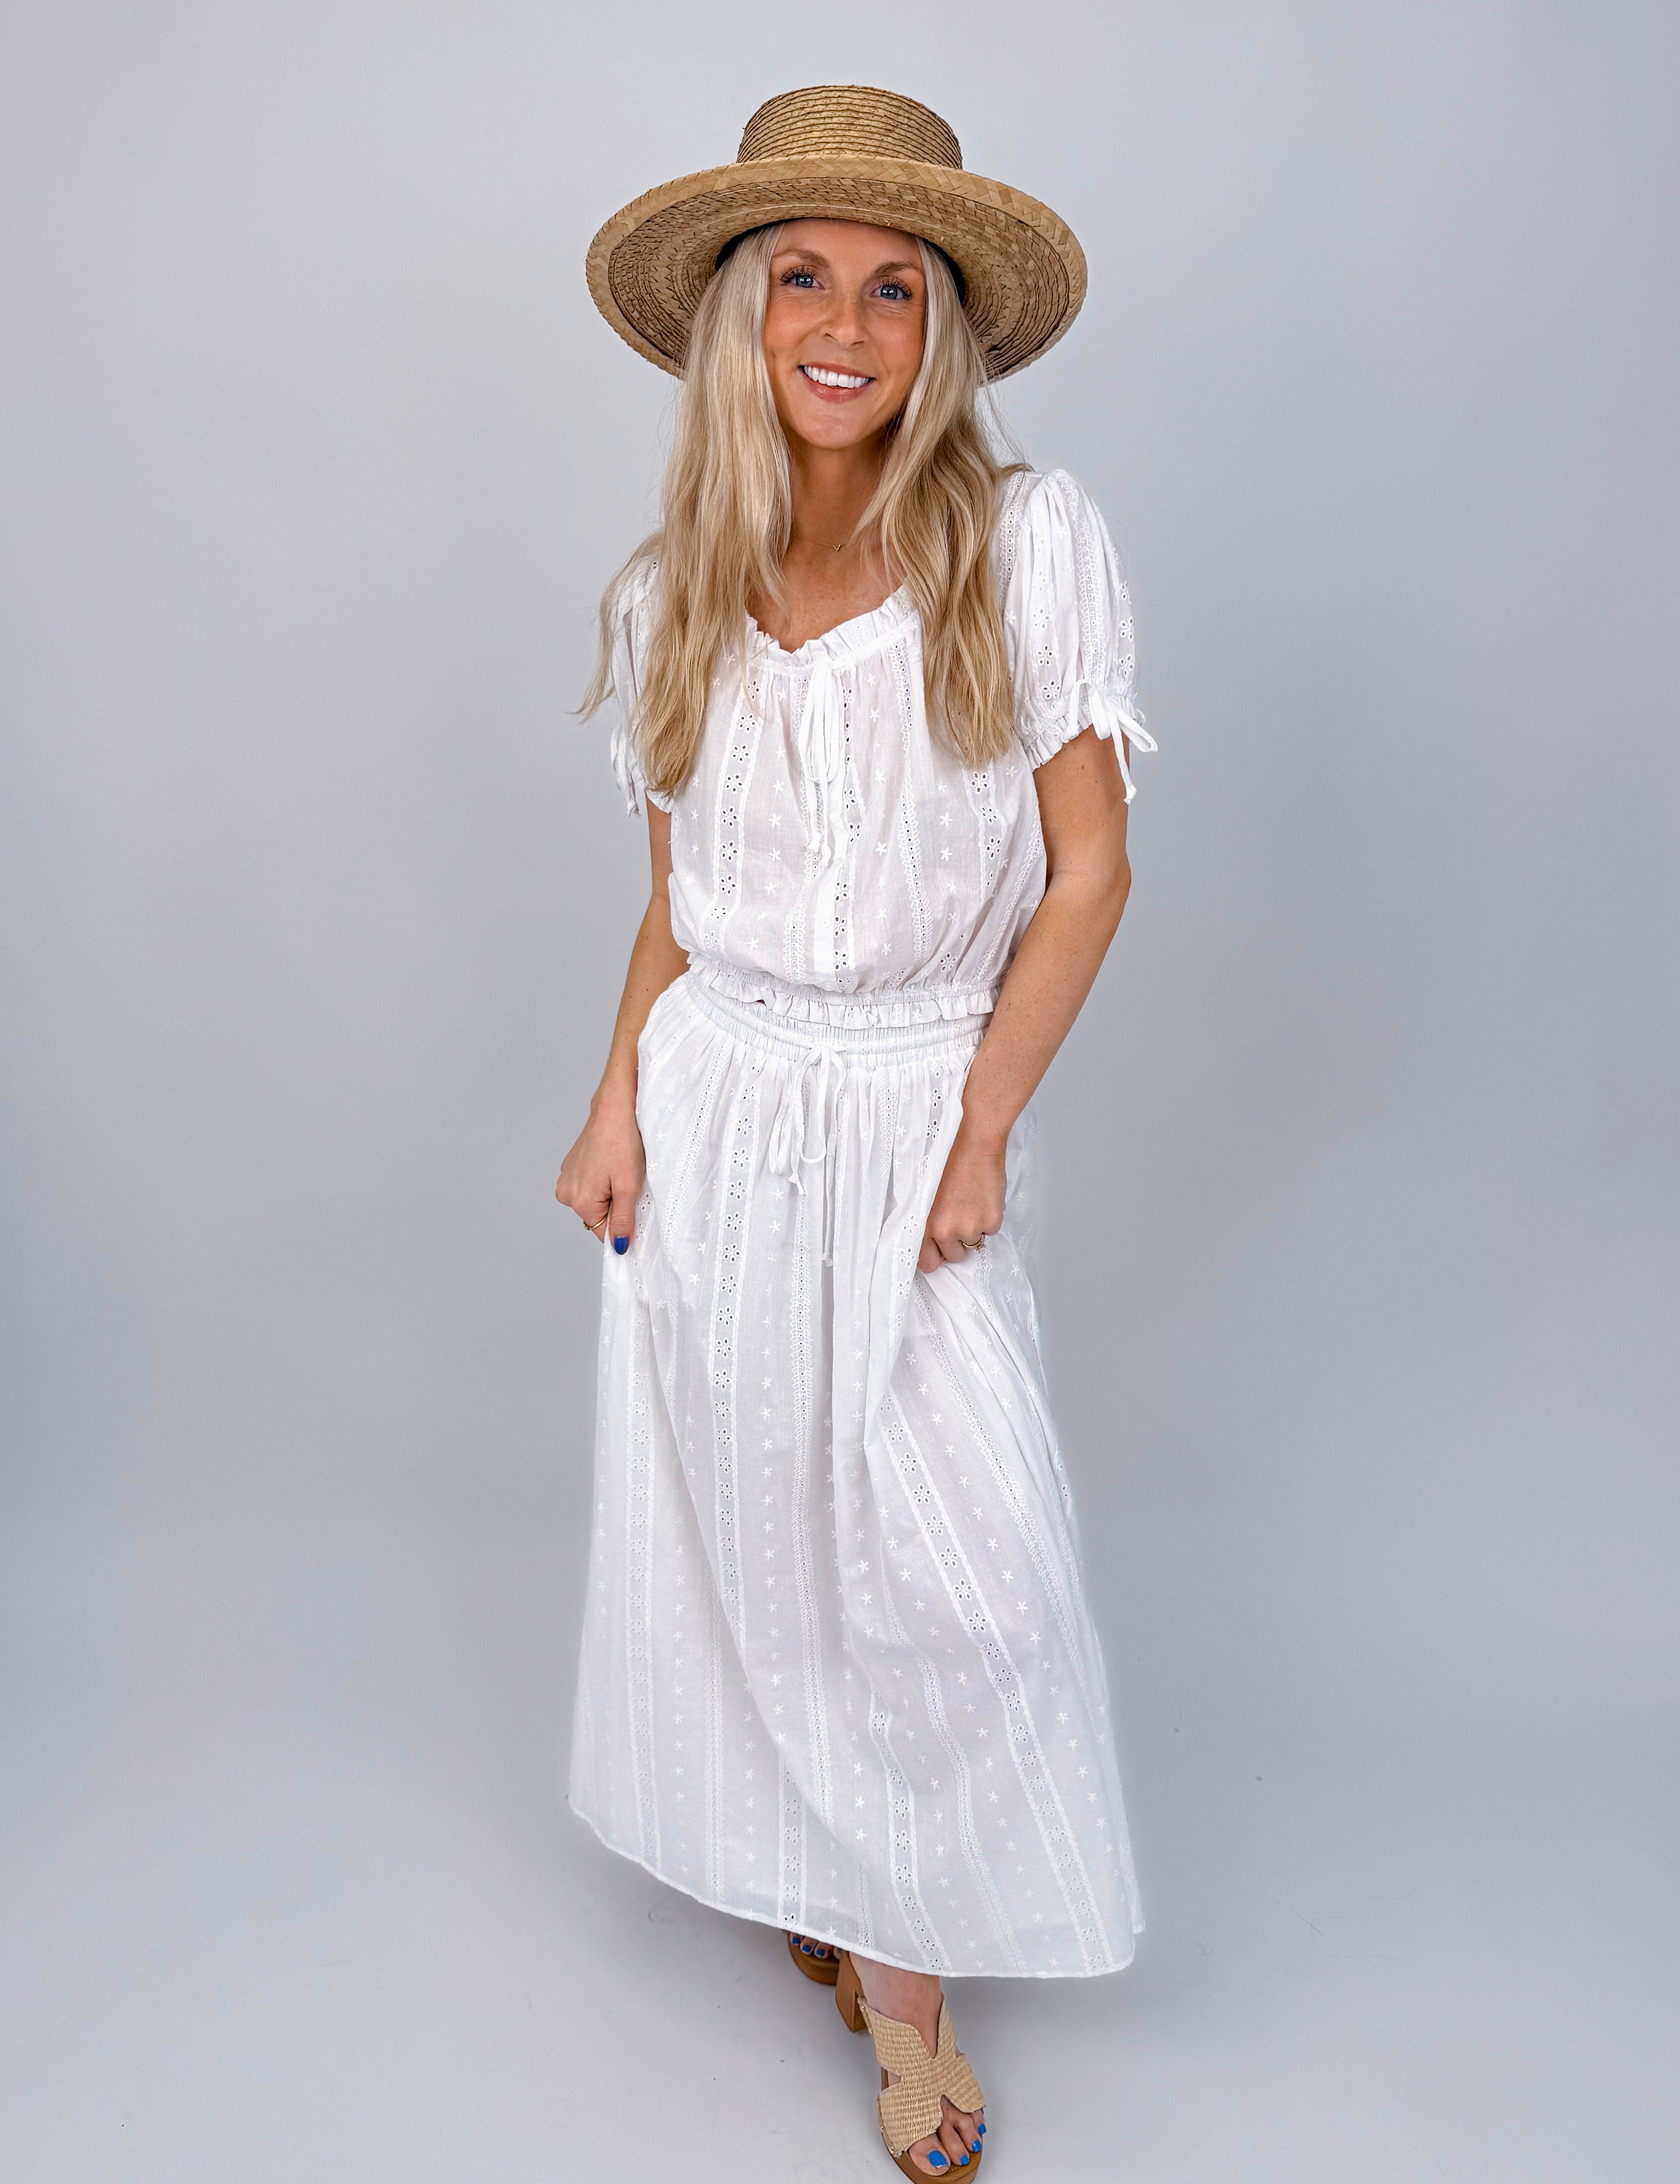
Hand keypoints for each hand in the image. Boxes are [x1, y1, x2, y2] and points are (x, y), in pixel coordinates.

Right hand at [556, 1093, 645, 1253]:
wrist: (614, 1110)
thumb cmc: (623, 1143)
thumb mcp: (629, 1187)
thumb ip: (623, 1220)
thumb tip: (619, 1247)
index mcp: (579, 1201)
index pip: (602, 1233)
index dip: (622, 1226)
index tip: (635, 1209)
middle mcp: (566, 1193)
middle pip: (597, 1217)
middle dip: (615, 1207)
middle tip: (629, 1184)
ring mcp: (566, 1179)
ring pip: (594, 1201)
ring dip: (609, 1193)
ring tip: (619, 1171)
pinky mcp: (570, 1168)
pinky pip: (589, 1186)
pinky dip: (602, 1181)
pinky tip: (611, 1164)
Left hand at [918, 1122, 1005, 1272]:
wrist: (973, 1143)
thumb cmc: (946, 1161)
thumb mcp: (923, 1194)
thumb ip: (925, 1221)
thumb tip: (930, 1239)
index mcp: (925, 1225)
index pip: (927, 1263)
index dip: (935, 1255)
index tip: (939, 1248)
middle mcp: (946, 1231)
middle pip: (953, 1255)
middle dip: (956, 1242)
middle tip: (958, 1217)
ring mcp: (970, 1228)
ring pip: (973, 1243)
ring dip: (973, 1229)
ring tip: (970, 1202)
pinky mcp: (991, 1221)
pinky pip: (990, 1230)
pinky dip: (989, 1218)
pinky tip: (983, 1197)